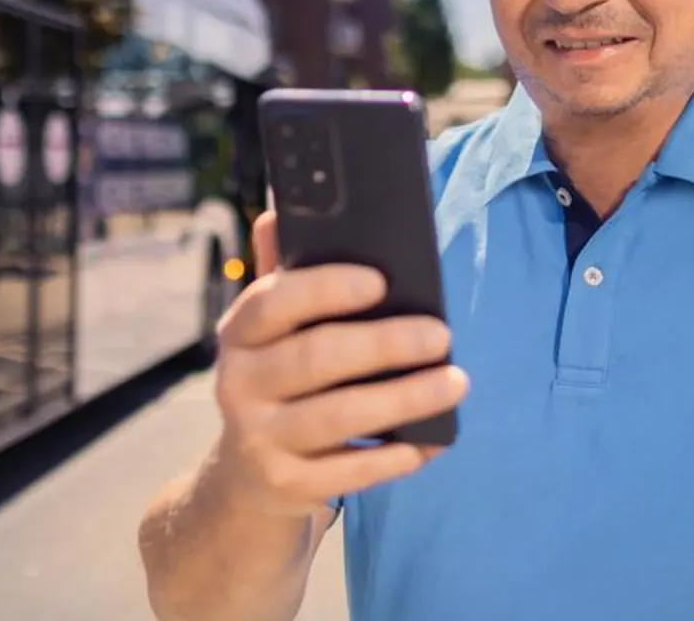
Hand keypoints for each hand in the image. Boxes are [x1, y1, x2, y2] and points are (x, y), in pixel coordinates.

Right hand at [206, 211, 466, 517]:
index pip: (273, 301)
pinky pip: (346, 472)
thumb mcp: (273, 328)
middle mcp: (238, 383)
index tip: (380, 281)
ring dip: (403, 399)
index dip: (325, 288)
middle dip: (384, 345)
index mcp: (239, 332)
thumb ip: (283, 273)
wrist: (247, 472)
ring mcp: (258, 438)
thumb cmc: (279, 376)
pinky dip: (392, 457)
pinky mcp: (285, 484)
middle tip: (441, 334)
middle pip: (315, 358)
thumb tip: (279, 208)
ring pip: (337, 416)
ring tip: (455, 382)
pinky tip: (431, 441)